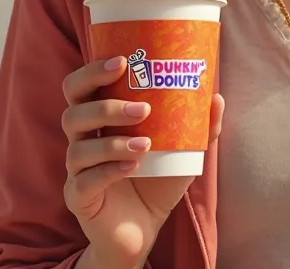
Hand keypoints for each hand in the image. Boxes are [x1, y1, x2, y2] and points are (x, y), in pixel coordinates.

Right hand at [62, 57, 223, 268]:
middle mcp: (83, 139)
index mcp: (100, 118)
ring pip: (78, 146)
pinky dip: (109, 170)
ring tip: (146, 143)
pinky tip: (132, 166)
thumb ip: (200, 125)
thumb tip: (217, 96)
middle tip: (140, 106)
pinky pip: (85, 181)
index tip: (123, 60)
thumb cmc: (158, 179)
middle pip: (73, 110)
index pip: (81, 86)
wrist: (144, 229)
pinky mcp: (79, 197)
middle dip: (104, 103)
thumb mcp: (183, 150)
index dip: (93, 70)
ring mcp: (77, 170)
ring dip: (112, 141)